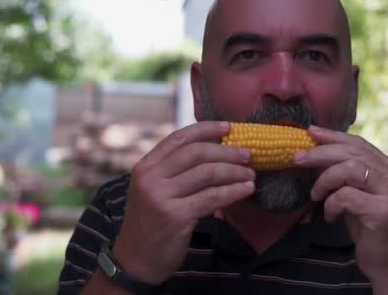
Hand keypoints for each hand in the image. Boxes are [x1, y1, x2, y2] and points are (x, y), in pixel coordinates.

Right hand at [113, 121, 255, 283]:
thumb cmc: (152, 223)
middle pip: (197, 153)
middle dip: (227, 152)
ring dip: (235, 172)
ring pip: (208, 174)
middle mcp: (150, 177)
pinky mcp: (175, 216)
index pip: (179, 138)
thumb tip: (217, 152)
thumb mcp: (154, 190)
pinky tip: (246, 190)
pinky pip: (212, 197)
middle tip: (249, 154)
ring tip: (251, 174)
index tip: (229, 127)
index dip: (207, 129)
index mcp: (145, 166)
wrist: (136, 260)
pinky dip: (233, 191)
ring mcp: (161, 196)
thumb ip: (175, 171)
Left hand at [293, 126, 387, 283]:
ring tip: (315, 195)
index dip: (332, 136)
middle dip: (320, 153)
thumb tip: (314, 153)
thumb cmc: (368, 228)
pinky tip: (330, 216)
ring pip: (350, 169)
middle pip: (352, 152)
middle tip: (297, 158)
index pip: (358, 143)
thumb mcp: (356, 195)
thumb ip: (344, 175)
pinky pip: (346, 196)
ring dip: (325, 180)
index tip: (309, 132)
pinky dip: (331, 204)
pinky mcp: (382, 210)